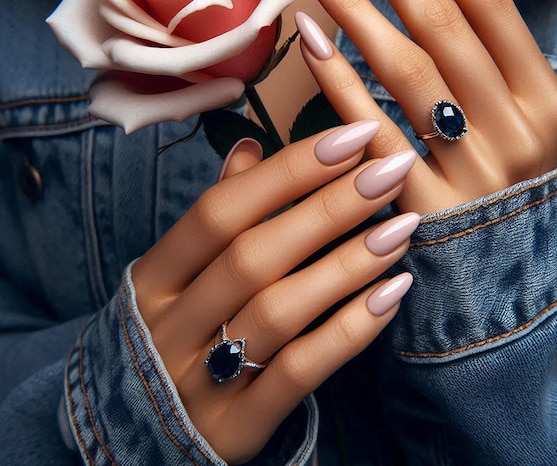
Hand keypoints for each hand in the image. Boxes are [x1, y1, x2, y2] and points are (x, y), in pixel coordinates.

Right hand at [131, 123, 417, 462]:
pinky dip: (348, 331)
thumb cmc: (179, 328)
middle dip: (328, 207)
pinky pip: (298, 373)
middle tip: (390, 170)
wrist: (145, 429)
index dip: (288, 170)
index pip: (221, 210)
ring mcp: (199, 380)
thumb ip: (218, 213)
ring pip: (279, 311)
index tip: (351, 137)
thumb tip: (249, 144)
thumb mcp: (179, 272)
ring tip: (401, 225)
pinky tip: (392, 293)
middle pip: (253, 255)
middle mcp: (169, 325)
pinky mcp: (235, 426)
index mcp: (156, 276)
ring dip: (347, 263)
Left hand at [294, 0, 556, 214]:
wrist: (508, 284)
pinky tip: (309, 34)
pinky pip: (375, 135)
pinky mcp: (426, 211)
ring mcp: (472, 171)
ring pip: (409, 68)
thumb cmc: (499, 181)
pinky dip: (341, 82)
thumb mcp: (510, 117)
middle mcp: (514, 125)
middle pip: (444, 15)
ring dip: (354, 4)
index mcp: (540, 93)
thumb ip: (477, 61)